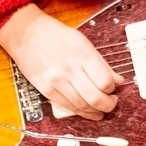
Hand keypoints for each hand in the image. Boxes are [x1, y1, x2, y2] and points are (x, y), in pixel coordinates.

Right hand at [0, 4, 123, 119]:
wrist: (26, 34)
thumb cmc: (55, 35)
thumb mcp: (84, 42)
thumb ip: (101, 63)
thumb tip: (118, 80)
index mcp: (83, 55)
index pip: (105, 81)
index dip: (113, 89)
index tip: (113, 88)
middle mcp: (70, 69)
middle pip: (95, 98)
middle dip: (108, 105)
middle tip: (111, 103)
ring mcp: (57, 81)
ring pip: (82, 106)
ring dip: (95, 112)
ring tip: (101, 110)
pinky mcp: (46, 89)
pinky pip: (66, 106)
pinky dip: (80, 112)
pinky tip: (87, 112)